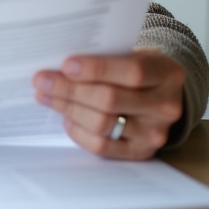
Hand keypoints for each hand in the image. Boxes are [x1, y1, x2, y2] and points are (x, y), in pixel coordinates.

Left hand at [33, 48, 185, 159]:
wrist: (163, 96)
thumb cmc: (138, 70)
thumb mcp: (132, 55)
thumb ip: (105, 59)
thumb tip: (59, 66)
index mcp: (166, 74)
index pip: (131, 73)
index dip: (96, 69)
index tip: (65, 65)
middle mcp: (165, 106)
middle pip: (110, 100)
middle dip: (70, 90)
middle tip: (41, 81)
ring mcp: (154, 133)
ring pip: (102, 124)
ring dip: (68, 109)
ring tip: (45, 96)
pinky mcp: (141, 153)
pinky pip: (102, 146)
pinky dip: (78, 131)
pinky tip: (65, 117)